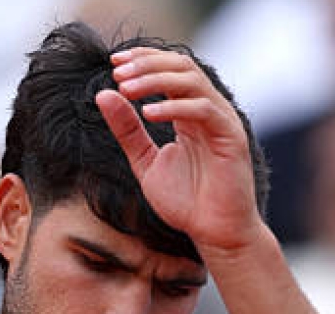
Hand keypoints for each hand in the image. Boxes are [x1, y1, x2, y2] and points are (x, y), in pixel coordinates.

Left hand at [95, 47, 263, 255]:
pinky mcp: (231, 137)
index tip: (113, 62)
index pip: (169, 69)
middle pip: (181, 65)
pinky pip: (203, 110)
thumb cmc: (185, 202)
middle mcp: (208, 110)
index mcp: (190, 113)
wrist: (213, 233)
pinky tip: (148, 113)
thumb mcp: (145, 162)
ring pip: (192, 81)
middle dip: (146, 64)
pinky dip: (174, 106)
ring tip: (126, 88)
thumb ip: (128, 130)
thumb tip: (103, 94)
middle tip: (117, 72)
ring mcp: (222, 121)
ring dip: (156, 79)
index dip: (143, 59)